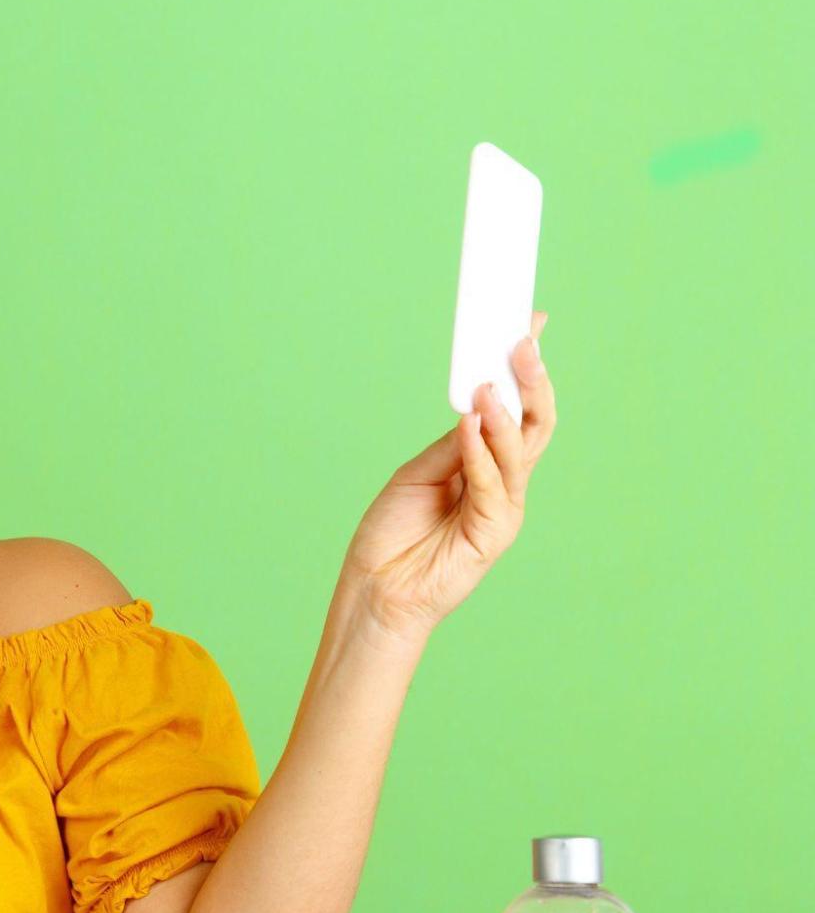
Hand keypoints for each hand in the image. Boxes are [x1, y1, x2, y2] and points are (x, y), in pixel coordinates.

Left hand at [342, 311, 555, 643]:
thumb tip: (477, 401)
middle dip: (531, 380)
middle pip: (534, 424)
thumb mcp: (419, 473)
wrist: (377, 589)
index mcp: (488, 467)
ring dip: (506, 412)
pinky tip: (469, 424)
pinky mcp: (493, 534)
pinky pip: (492, 484)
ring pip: (519, 451)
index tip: (528, 323)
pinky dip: (481, 451)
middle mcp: (505, 485)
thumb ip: (452, 443)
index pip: (518, 410)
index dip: (527, 370)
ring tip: (489, 381)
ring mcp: (503, 510)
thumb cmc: (394, 535)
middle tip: (521, 340)